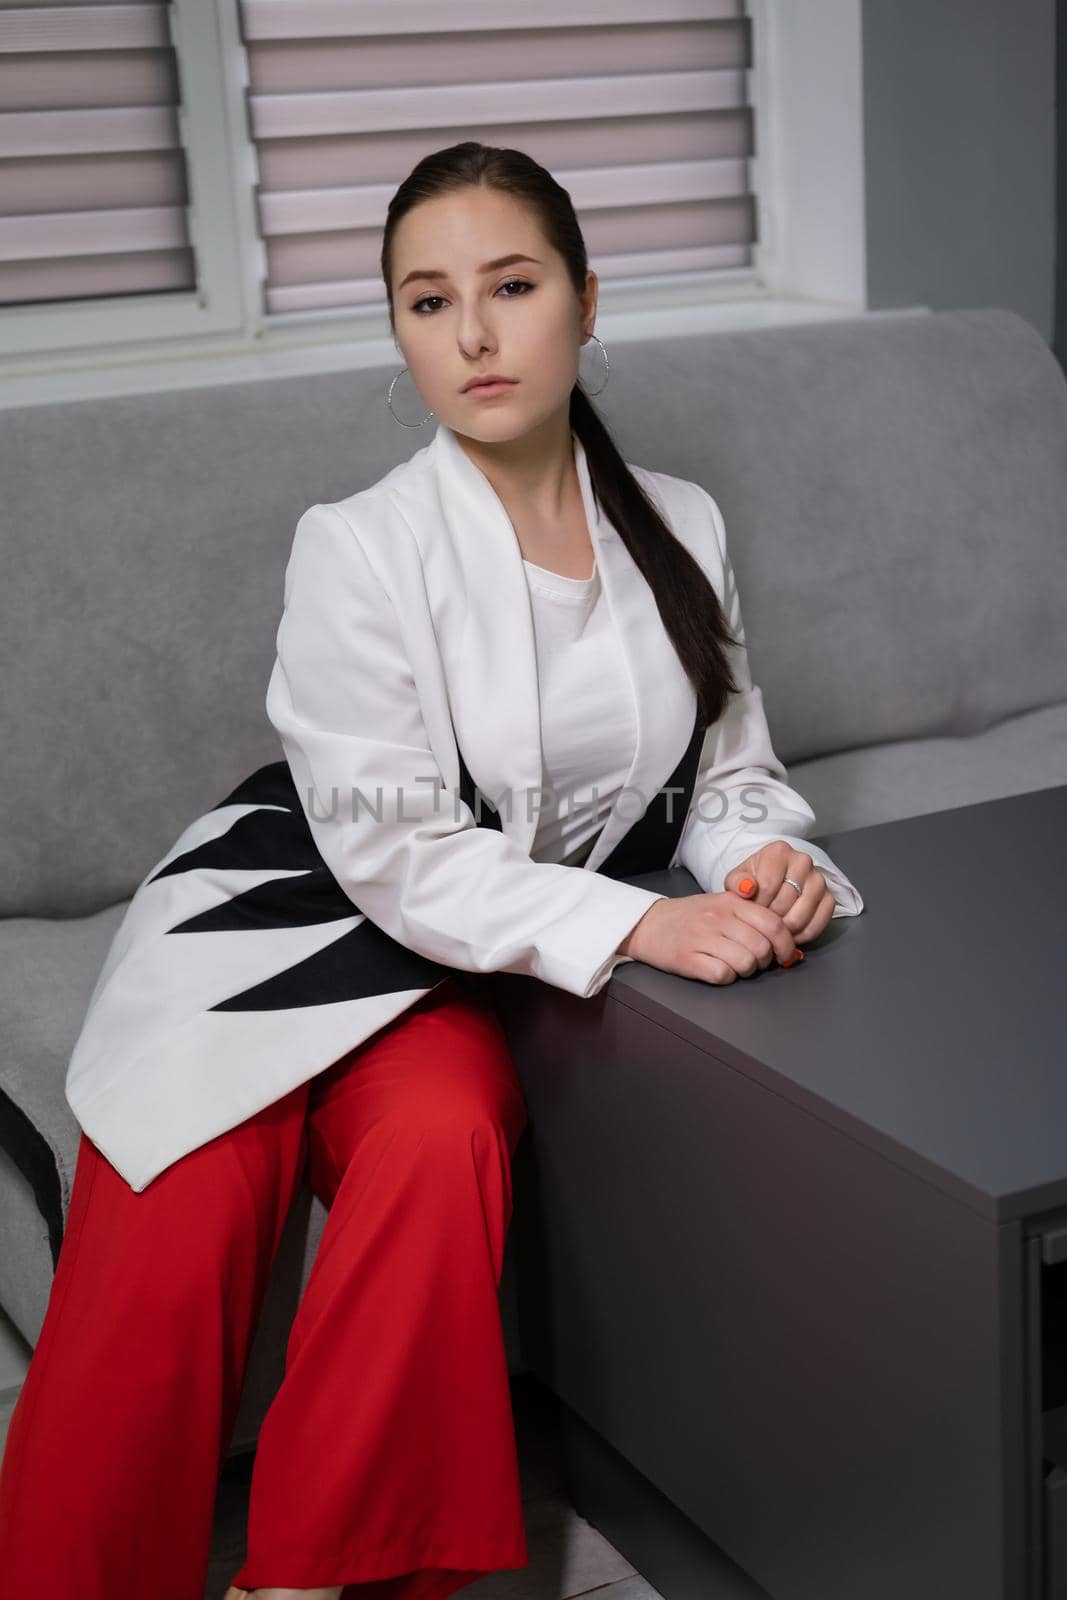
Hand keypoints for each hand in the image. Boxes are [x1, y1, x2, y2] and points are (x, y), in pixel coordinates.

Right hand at [618, 889, 801, 985]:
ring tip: (735, 965)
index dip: (785, 944)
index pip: (773, 924)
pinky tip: (717, 969)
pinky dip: (725, 977)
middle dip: (764, 962)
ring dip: (746, 971)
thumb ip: (753, 918)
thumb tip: (789, 945)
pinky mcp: (688, 959)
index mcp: (731, 902)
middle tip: (755, 962)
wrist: (649, 924)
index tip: (785, 954)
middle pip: (761, 948)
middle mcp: (718, 917)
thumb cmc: (691, 917)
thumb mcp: (723, 905)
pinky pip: (722, 975)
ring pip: (745, 963)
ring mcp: (701, 938)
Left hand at [723, 840, 835, 945]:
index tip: (752, 908)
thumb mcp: (737, 880)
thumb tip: (747, 889)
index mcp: (779, 851)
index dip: (757, 904)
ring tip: (773, 927)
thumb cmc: (753, 882)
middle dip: (770, 918)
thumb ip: (737, 883)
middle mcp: (803, 861)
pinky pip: (818, 924)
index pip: (767, 885)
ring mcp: (819, 879)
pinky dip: (802, 935)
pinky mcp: (829, 897)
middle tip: (762, 920)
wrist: (771, 884)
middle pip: (785, 902)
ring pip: (801, 916)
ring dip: (785, 929)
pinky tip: (789, 933)